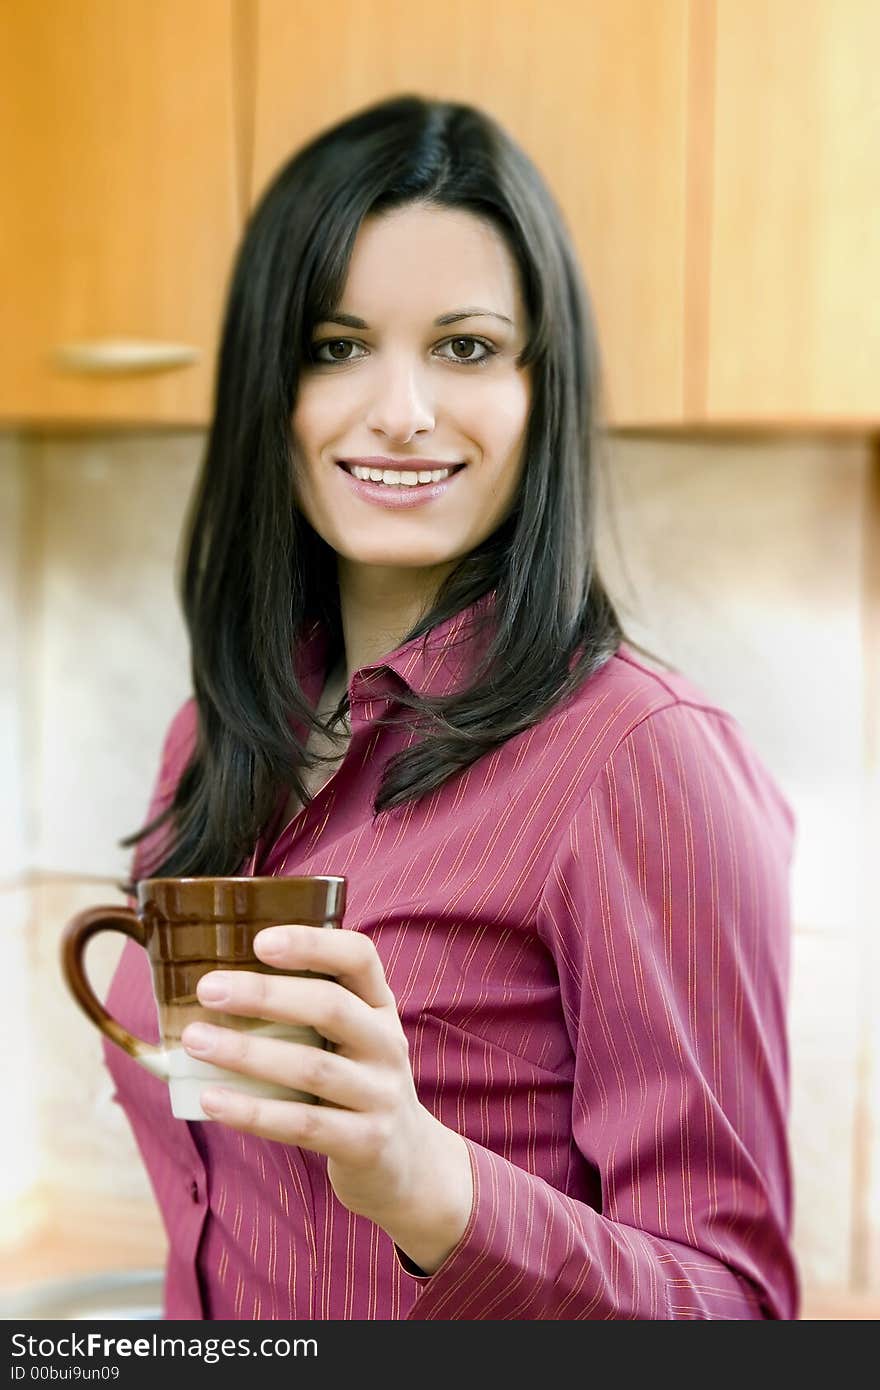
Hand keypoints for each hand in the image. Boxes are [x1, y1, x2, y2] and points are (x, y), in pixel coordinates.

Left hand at [180, 924, 472, 1272]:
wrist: (407, 1163)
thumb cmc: (355, 1085)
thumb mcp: (351, 1039)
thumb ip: (307, 1011)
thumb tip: (217, 983)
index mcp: (379, 1006)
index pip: (358, 957)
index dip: (312, 943)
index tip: (259, 941)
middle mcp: (386, 1043)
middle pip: (330, 1007)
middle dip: (265, 995)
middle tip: (208, 989)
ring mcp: (381, 1094)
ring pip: (312, 1068)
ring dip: (247, 1053)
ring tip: (194, 1041)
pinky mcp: (366, 1142)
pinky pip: (303, 1124)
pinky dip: (253, 1112)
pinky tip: (211, 1099)